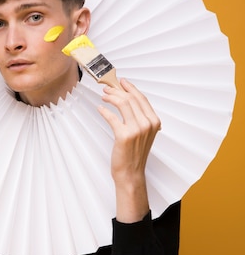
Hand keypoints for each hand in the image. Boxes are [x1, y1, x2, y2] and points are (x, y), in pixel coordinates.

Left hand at [98, 78, 160, 221]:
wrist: (131, 173)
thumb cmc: (135, 154)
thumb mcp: (143, 134)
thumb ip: (141, 119)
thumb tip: (129, 101)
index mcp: (154, 122)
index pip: (142, 99)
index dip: (130, 88)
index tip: (122, 82)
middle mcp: (147, 124)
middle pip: (131, 99)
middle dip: (118, 90)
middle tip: (107, 88)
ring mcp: (136, 129)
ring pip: (123, 104)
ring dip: (111, 97)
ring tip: (104, 96)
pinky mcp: (124, 135)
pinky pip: (112, 117)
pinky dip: (104, 111)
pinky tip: (100, 108)